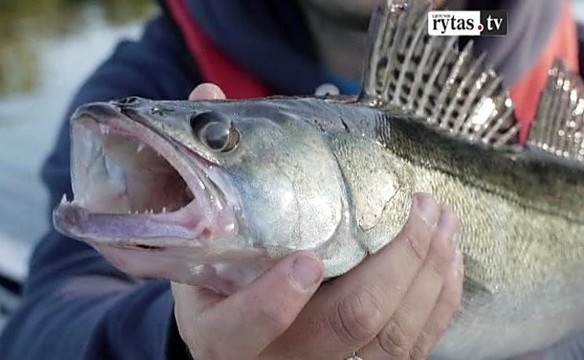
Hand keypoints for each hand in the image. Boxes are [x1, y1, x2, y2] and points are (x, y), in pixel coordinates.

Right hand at [172, 83, 463, 359]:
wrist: (239, 348)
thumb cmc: (220, 292)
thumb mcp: (199, 252)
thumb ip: (203, 180)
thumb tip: (208, 98)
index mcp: (224, 337)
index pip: (246, 328)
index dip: (275, 300)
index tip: (307, 260)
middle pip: (348, 324)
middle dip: (396, 265)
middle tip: (419, 209)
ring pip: (393, 338)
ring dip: (428, 274)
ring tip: (443, 221)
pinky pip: (417, 347)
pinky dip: (441, 301)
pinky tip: (449, 259)